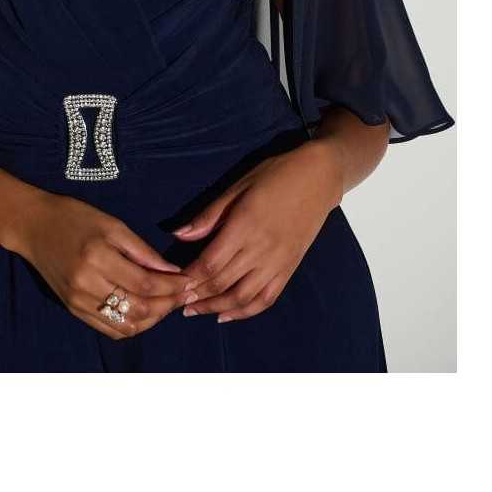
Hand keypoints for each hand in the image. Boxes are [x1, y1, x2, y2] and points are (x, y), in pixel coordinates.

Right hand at [12, 193, 194, 339]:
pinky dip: (133, 326)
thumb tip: (171, 271)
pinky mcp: (74, 311)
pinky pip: (110, 330)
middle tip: (186, 295)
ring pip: (127, 326)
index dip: (172, 286)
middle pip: (139, 308)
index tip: (190, 282)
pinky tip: (146, 314)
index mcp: (98, 258)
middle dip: (169, 304)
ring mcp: (79, 302)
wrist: (33, 227)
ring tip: (169, 304)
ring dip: (154, 320)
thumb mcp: (112, 224)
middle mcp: (87, 285)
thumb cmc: (74, 217)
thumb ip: (142, 251)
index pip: (145, 283)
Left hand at [171, 141, 342, 322]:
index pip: (211, 262)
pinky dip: (245, 311)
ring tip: (195, 310)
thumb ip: (209, 215)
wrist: (318, 178)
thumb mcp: (238, 187)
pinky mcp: (289, 269)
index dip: (189, 277)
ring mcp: (277, 263)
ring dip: (216, 308)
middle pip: (223, 283)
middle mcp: (261, 249)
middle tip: (176, 301)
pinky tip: (227, 315)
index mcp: (245, 226)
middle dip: (197, 295)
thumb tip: (179, 234)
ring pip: (242, 297)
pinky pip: (266, 299)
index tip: (172, 283)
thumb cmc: (275, 175)